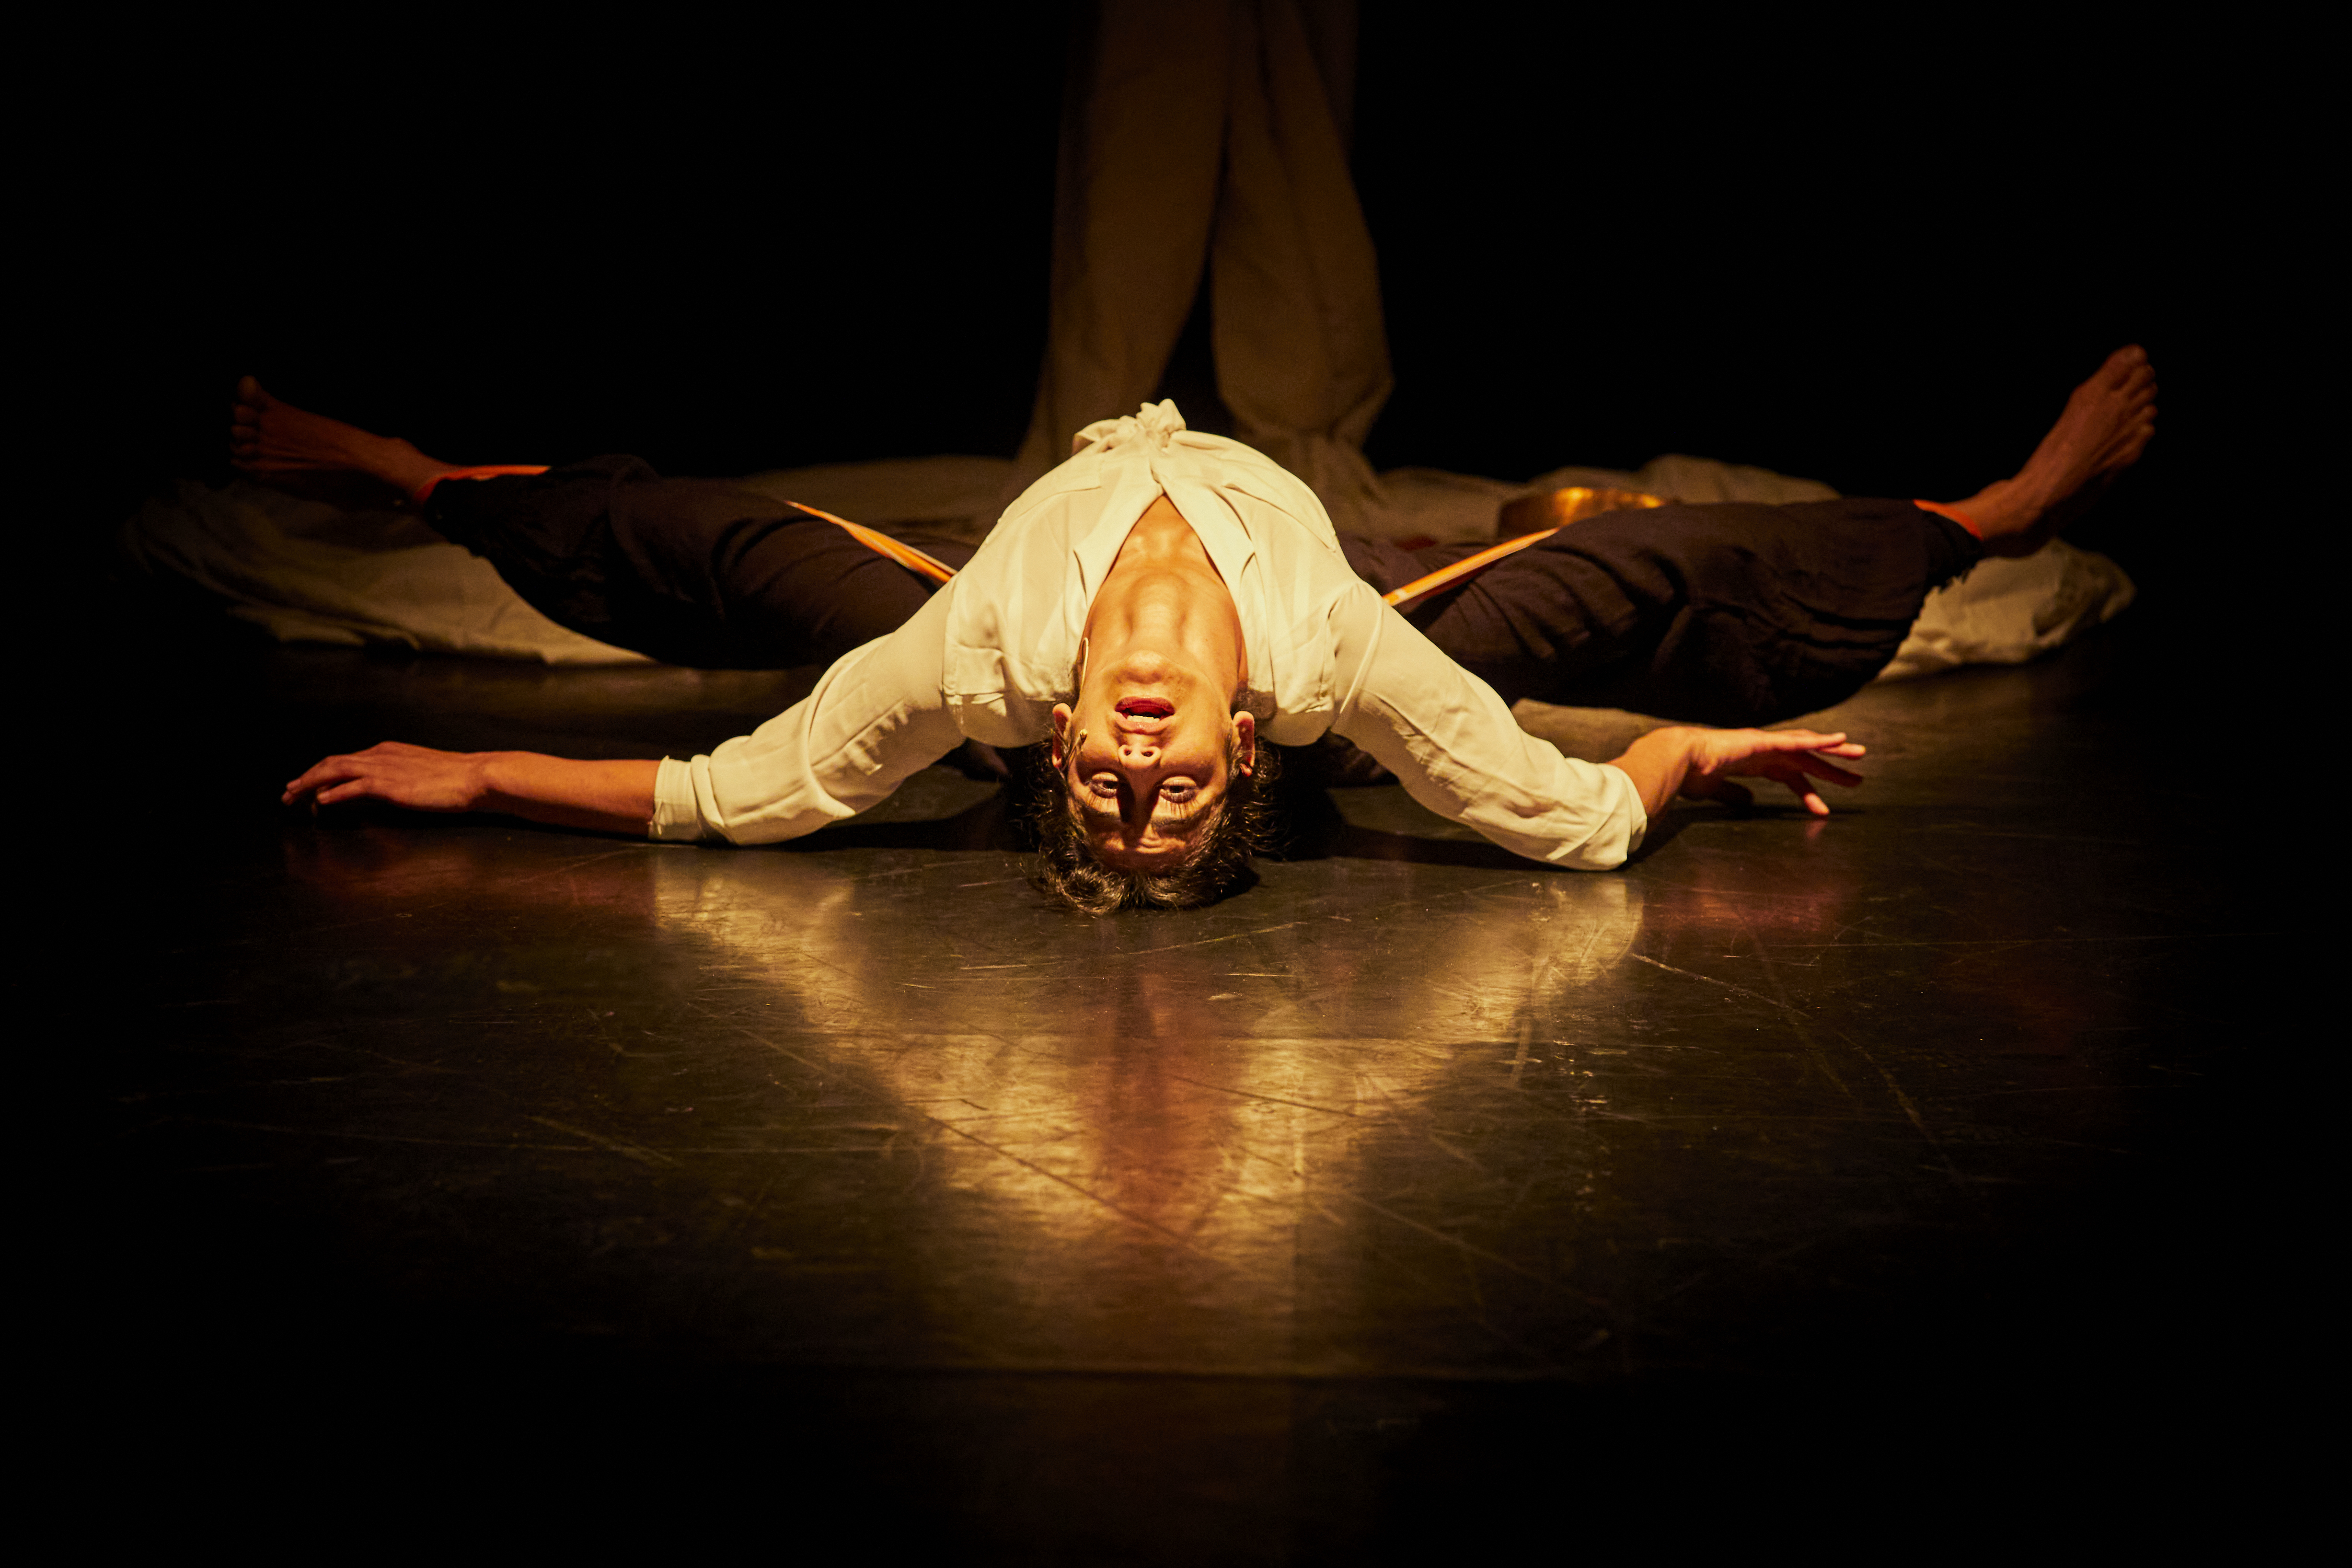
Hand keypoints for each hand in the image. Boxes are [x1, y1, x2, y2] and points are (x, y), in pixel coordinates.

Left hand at [283, 741, 487, 813]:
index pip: (345, 760)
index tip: (306, 785)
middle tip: (288, 793)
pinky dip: (332, 794)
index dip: (320, 772)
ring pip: (334, 770)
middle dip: (306, 777)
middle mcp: (380, 755)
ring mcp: (383, 768)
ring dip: (309, 784)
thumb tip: (379, 791)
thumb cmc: (456, 779)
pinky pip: (351, 787)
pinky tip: (320, 802)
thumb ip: (396, 779)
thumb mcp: (420, 775)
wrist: (476, 777)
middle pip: (332, 762)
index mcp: (387, 751)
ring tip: (293, 797)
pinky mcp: (388, 785)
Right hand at [1678, 728, 1865, 815]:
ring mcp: (1765, 744)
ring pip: (1808, 746)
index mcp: (1753, 762)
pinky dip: (1819, 740)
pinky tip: (1839, 740)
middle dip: (1831, 770)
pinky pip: (1797, 741)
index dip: (1807, 792)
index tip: (1822, 809)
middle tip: (1856, 780)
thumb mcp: (1718, 791)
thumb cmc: (1690, 775)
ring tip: (1859, 755)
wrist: (1678, 762)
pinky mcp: (1763, 741)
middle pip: (1805, 760)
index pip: (1789, 776)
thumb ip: (1734, 794)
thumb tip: (1749, 802)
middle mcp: (1764, 751)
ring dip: (1834, 751)